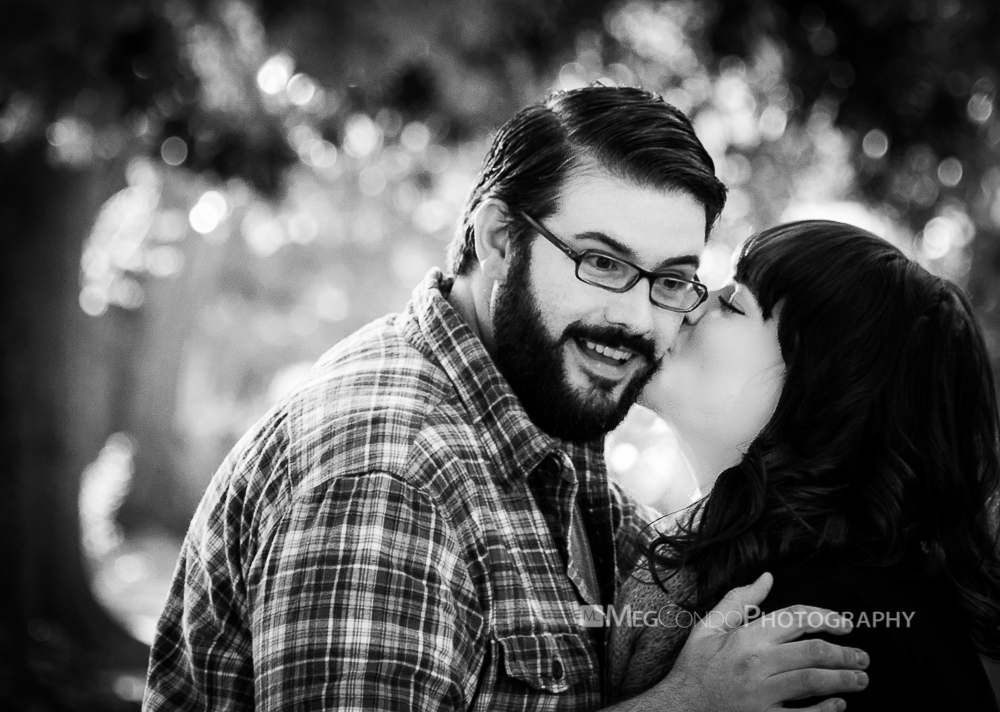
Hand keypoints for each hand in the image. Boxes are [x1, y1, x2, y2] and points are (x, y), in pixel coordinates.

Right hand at [651, 572, 868, 711]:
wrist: (679, 707)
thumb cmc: (696, 666)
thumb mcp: (709, 626)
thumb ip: (739, 600)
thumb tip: (766, 577)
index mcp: (747, 638)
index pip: (796, 619)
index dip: (827, 618)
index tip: (846, 624)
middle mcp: (758, 665)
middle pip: (813, 654)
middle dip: (845, 654)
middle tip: (864, 657)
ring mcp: (762, 695)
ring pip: (813, 683)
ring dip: (843, 681)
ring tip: (861, 679)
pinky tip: (838, 706)